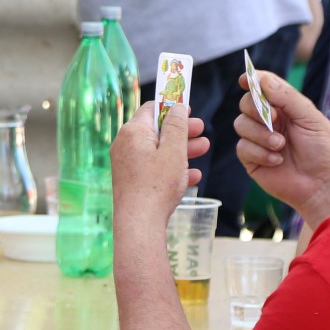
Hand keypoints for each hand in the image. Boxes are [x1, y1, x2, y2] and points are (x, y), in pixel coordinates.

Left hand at [110, 101, 208, 232]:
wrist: (140, 223)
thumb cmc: (157, 185)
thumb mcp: (173, 150)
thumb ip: (177, 126)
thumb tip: (177, 106)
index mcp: (133, 132)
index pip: (151, 109)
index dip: (172, 107)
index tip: (190, 109)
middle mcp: (125, 145)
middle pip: (156, 130)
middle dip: (182, 130)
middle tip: (202, 130)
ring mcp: (126, 164)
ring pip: (157, 150)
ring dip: (181, 149)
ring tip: (204, 149)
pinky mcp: (131, 181)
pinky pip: (153, 168)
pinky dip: (171, 168)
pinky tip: (193, 175)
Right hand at [232, 70, 329, 223]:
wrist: (323, 185)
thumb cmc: (323, 150)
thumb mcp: (310, 118)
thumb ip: (287, 97)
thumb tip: (261, 79)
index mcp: (285, 108)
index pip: (264, 87)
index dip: (253, 80)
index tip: (246, 79)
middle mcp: (269, 121)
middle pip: (246, 103)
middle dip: (257, 110)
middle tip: (276, 120)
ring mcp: (258, 140)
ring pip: (240, 124)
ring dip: (261, 134)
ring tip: (281, 146)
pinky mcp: (251, 159)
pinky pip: (242, 147)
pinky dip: (259, 153)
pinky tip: (277, 161)